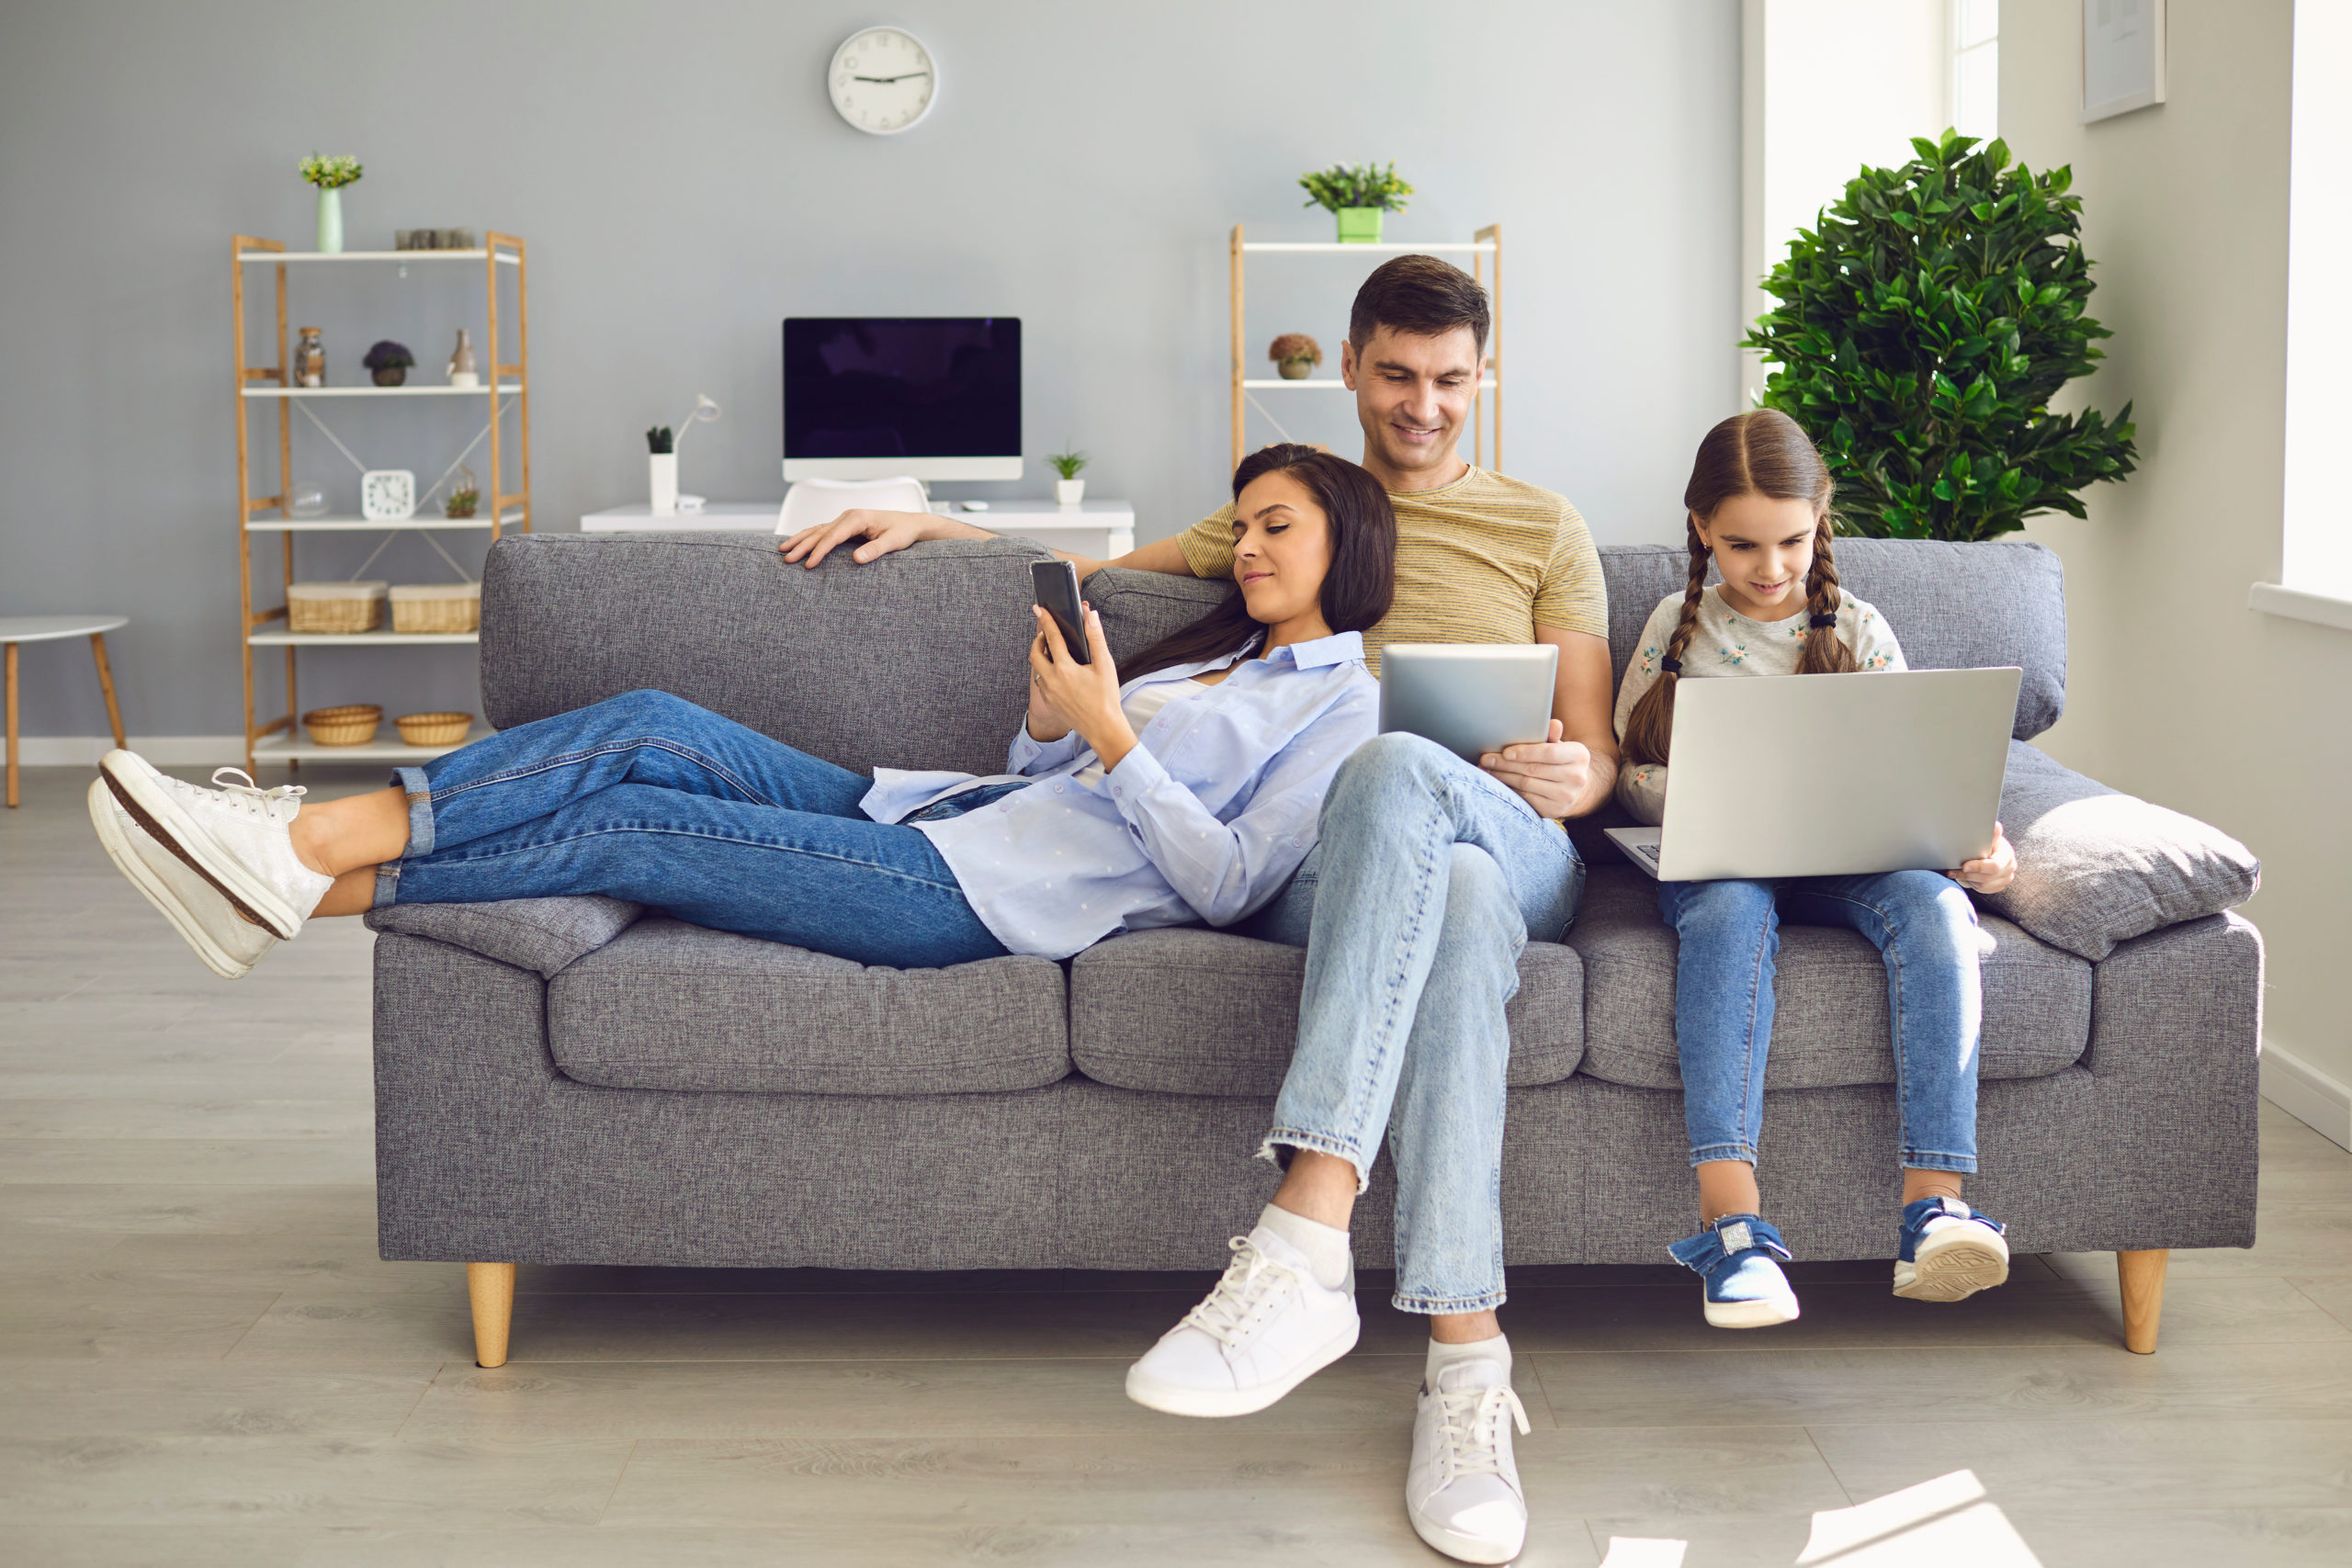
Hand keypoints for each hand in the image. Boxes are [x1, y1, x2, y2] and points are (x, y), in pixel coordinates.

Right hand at [779, 508, 975, 568]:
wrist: (911, 524)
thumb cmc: (903, 531)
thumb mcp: (893, 542)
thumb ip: (875, 550)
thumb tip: (856, 559)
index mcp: (857, 518)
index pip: (833, 536)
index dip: (819, 551)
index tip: (809, 564)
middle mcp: (848, 516)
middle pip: (820, 532)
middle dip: (802, 546)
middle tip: (787, 559)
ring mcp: (845, 520)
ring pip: (817, 529)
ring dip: (800, 539)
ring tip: (782, 549)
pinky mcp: (845, 526)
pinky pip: (823, 531)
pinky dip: (808, 537)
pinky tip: (797, 543)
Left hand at [1028, 604, 1133, 769]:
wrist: (1103, 728)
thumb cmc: (1107, 697)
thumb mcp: (1105, 665)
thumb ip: (1096, 637)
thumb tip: (1090, 615)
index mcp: (1065, 668)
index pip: (1051, 637)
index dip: (1046, 620)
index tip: (1039, 608)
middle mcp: (1052, 680)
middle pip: (1034, 653)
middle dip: (1038, 640)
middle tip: (1046, 634)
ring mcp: (1048, 693)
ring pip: (1037, 669)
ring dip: (1042, 658)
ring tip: (1053, 652)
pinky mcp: (1049, 703)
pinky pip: (1041, 683)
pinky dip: (1045, 674)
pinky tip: (1058, 673)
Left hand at [1479, 721, 1590, 819]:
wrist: (1574, 788)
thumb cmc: (1560, 760)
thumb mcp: (1558, 745)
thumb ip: (1551, 735)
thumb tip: (1552, 723)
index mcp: (1579, 755)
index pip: (1548, 752)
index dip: (1525, 752)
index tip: (1505, 751)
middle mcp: (1577, 777)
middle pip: (1533, 769)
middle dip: (1505, 764)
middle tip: (1486, 759)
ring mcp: (1566, 796)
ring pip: (1526, 784)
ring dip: (1502, 776)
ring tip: (1487, 769)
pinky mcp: (1554, 810)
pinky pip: (1525, 799)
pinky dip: (1509, 790)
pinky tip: (1497, 783)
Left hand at [1950, 822, 2017, 894]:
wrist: (1993, 851)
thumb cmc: (1989, 843)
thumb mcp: (1990, 838)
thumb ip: (1992, 835)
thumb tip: (1996, 826)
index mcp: (2007, 856)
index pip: (1994, 866)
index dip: (1978, 867)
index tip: (1964, 866)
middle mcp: (2010, 869)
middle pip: (1987, 878)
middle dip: (1968, 875)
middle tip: (1952, 870)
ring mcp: (2005, 879)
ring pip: (1983, 886)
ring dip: (1968, 880)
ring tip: (1957, 872)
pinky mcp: (1999, 886)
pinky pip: (1983, 890)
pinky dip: (1973, 884)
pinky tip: (1966, 876)